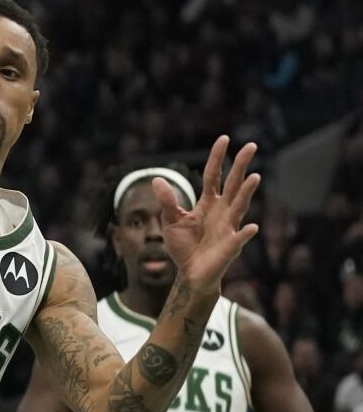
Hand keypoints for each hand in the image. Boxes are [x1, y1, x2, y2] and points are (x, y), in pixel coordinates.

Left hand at [156, 136, 260, 291]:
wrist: (190, 273)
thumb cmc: (183, 246)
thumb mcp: (170, 220)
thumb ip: (167, 202)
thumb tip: (157, 180)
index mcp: (208, 203)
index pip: (214, 175)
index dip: (218, 158)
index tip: (224, 139)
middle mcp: (222, 211)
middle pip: (233, 184)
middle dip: (241, 166)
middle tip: (251, 146)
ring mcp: (229, 227)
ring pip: (240, 206)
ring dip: (247, 192)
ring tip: (255, 177)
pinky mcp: (230, 246)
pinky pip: (239, 239)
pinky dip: (245, 233)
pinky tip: (251, 227)